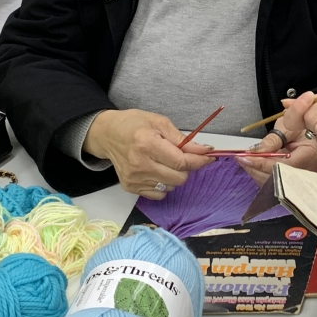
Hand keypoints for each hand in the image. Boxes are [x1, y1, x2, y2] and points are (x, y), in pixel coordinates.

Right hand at [82, 109, 212, 199]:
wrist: (107, 134)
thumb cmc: (134, 124)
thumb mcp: (159, 122)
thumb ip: (182, 139)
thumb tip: (204, 151)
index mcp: (147, 144)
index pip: (181, 161)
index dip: (199, 161)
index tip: (209, 157)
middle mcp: (139, 164)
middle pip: (179, 178)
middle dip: (186, 168)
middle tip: (182, 156)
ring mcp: (134, 178)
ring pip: (171, 187)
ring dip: (174, 176)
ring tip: (165, 162)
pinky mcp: (130, 187)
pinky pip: (159, 194)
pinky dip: (164, 184)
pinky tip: (157, 171)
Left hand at [236, 91, 316, 182]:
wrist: (313, 129)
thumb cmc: (303, 125)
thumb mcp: (288, 126)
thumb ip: (272, 140)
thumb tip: (254, 152)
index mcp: (309, 155)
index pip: (282, 166)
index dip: (262, 163)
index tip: (245, 157)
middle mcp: (306, 172)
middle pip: (276, 179)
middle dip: (256, 169)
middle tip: (240, 158)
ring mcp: (300, 180)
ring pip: (273, 184)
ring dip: (256, 172)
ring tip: (244, 160)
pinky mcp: (293, 182)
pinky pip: (274, 182)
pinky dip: (261, 174)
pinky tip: (252, 164)